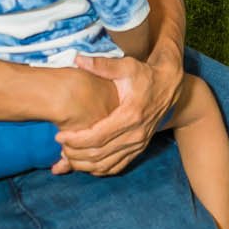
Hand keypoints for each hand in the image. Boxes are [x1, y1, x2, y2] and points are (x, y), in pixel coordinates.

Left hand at [54, 50, 177, 174]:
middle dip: (75, 153)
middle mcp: (135, 134)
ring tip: (68, 155)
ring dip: (85, 165)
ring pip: (106, 165)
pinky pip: (117, 167)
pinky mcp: (139, 148)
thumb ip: (101, 65)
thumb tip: (78, 58)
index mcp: (130, 115)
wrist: (169, 85)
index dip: (75, 140)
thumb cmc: (145, 75)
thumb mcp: (126, 66)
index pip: (97, 137)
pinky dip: (99, 169)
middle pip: (98, 154)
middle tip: (59, 146)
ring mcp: (138, 144)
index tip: (59, 136)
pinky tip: (86, 163)